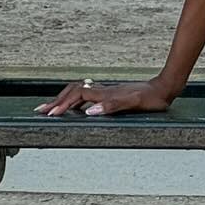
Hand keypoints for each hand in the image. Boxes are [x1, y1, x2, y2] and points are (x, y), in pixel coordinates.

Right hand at [34, 77, 175, 117]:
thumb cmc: (151, 98)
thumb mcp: (133, 103)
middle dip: (56, 101)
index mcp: (105, 93)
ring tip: (52, 107)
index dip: (62, 105)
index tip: (49, 115)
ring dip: (64, 99)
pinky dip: (76, 99)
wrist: (165, 88)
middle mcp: (103, 90)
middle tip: (40, 111)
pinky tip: (76, 105)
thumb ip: (111, 106)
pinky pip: (88, 94)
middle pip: (73, 92)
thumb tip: (89, 112)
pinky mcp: (112, 93)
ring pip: (79, 91)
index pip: (77, 97)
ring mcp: (107, 91)